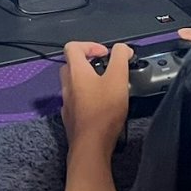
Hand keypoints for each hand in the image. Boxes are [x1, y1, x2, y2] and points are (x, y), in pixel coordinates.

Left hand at [60, 42, 130, 157]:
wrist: (91, 146)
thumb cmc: (104, 110)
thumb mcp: (118, 78)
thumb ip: (120, 58)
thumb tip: (122, 48)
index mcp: (76, 72)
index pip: (72, 47)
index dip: (90, 45)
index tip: (105, 54)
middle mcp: (67, 86)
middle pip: (71, 65)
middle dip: (88, 63)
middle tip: (105, 69)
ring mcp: (67, 103)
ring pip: (73, 84)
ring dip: (87, 81)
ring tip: (106, 88)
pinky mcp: (71, 119)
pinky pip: (76, 102)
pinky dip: (86, 98)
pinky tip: (100, 107)